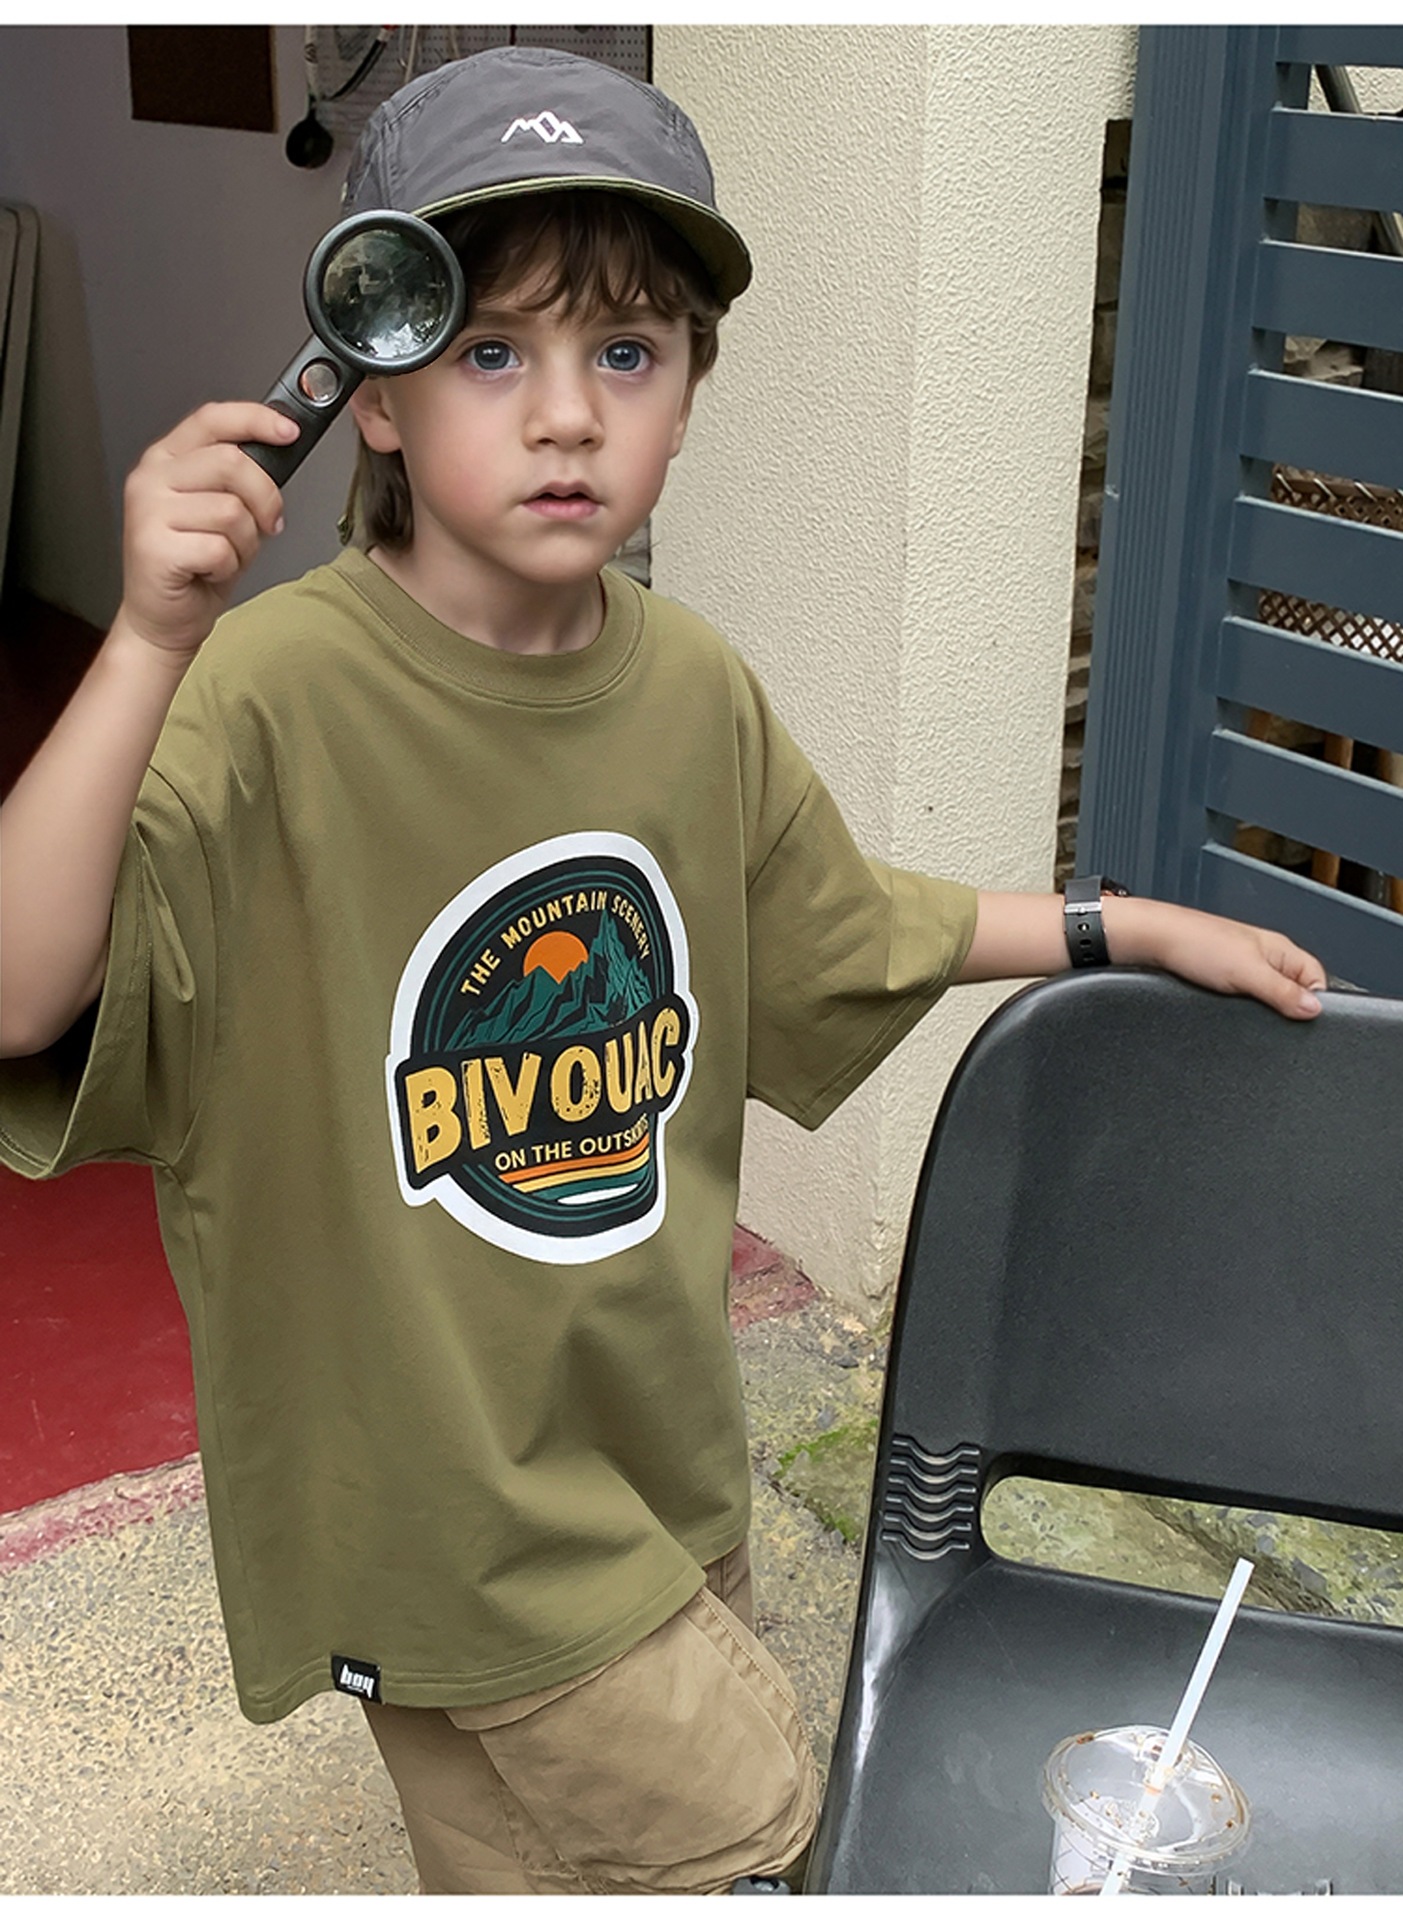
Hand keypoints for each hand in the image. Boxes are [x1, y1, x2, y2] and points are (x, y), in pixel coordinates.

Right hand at [118, 401, 299, 658]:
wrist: (162, 620)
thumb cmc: (195, 566)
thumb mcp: (221, 510)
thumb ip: (240, 478)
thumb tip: (280, 448)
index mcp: (167, 460)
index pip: (212, 418)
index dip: (255, 419)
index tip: (290, 432)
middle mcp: (152, 478)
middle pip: (232, 463)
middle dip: (264, 499)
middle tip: (267, 526)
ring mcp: (148, 511)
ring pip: (231, 510)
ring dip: (244, 542)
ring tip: (225, 556)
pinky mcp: (153, 546)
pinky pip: (220, 548)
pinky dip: (228, 567)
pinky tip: (209, 572)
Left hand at [1104, 896, 1326, 1019]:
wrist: (1152, 942)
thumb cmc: (1195, 943)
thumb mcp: (1247, 973)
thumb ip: (1282, 992)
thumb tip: (1314, 1009)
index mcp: (1281, 949)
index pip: (1318, 980)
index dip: (1316, 1002)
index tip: (1306, 1019)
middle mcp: (1266, 956)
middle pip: (1294, 991)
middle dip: (1287, 1009)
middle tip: (1274, 1020)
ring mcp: (1245, 968)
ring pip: (1268, 997)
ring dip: (1262, 1009)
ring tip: (1248, 1011)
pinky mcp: (1224, 978)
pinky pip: (1245, 999)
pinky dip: (1241, 1007)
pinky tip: (1231, 1009)